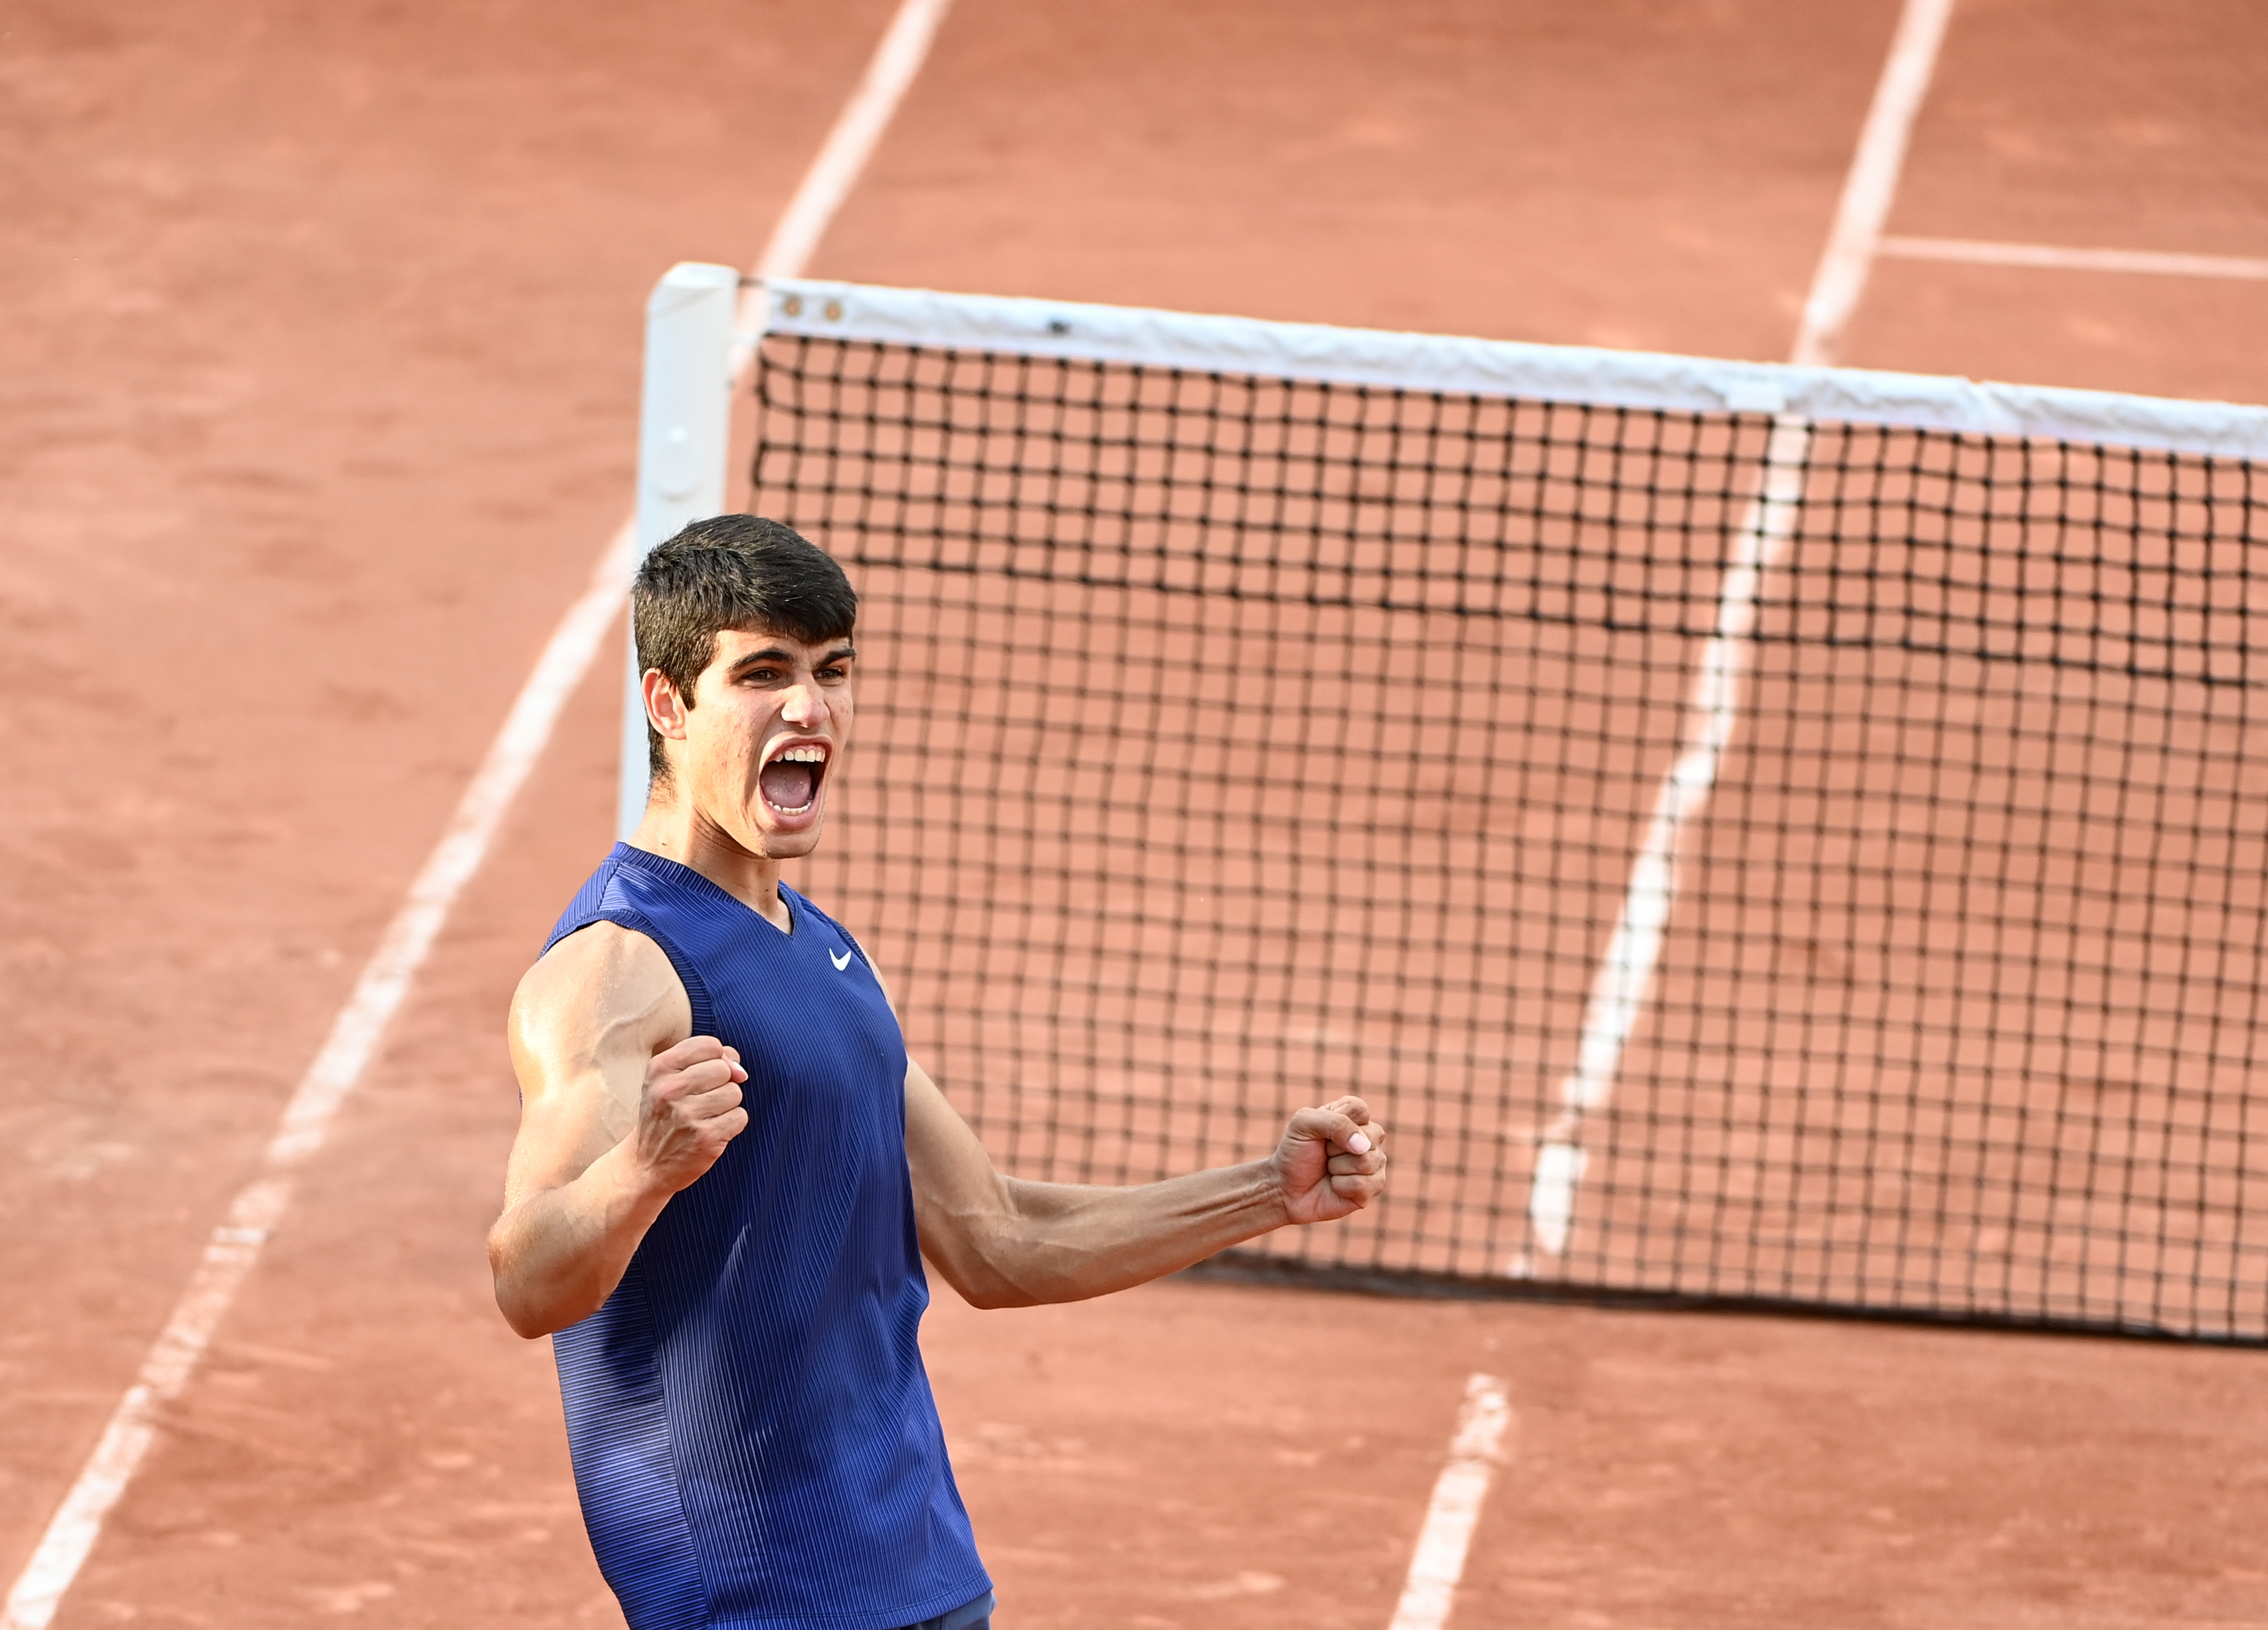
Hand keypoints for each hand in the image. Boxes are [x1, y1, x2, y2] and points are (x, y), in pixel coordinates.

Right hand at [630, 1035, 748, 1192]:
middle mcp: (670, 1089)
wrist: (645, 1165)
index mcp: (659, 1067)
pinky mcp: (706, 1137)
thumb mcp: (670, 1079)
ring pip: (735, 1093)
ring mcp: (687, 1114)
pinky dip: (732, 1125)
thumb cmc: (665, 1115)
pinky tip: (711, 1131)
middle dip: (721, 1084)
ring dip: (727, 1106)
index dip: (715, 1060)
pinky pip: (740, 1117)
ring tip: (704, 1117)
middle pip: (725, 1069)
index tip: (700, 1078)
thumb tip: (740, 1070)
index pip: (710, 1045)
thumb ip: (709, 1061)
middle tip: (700, 1102)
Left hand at [1267, 1096, 1386, 1225]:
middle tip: (1324, 1153)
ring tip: (1329, 1170)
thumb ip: (1335, 1122)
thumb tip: (1363, 1145)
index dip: (1337, 1123)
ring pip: (1366, 1162)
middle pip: (1370, 1136)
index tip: (1320, 1133)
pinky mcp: (1373, 1187)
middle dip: (1336, 1148)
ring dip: (1337, 1168)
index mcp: (1352, 1116)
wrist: (1286, 1189)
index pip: (1360, 1109)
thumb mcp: (1303, 1124)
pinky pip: (1363, 1185)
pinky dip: (1340, 1186)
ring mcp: (1374, 1162)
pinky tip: (1335, 1186)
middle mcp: (1368, 1137)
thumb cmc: (1296, 1153)